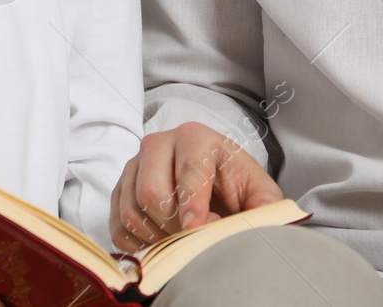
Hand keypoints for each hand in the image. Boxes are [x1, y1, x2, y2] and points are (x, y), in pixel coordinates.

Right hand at [109, 122, 282, 251]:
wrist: (212, 183)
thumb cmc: (233, 183)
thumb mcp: (256, 188)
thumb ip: (265, 201)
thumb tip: (262, 214)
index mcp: (195, 137)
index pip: (187, 172)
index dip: (191, 206)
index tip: (196, 231)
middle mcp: (158, 144)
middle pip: (151, 193)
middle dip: (174, 225)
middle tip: (194, 237)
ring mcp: (134, 166)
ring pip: (131, 212)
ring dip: (157, 237)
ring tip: (181, 240)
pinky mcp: (120, 190)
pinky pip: (117, 226)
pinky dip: (138, 244)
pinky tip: (160, 243)